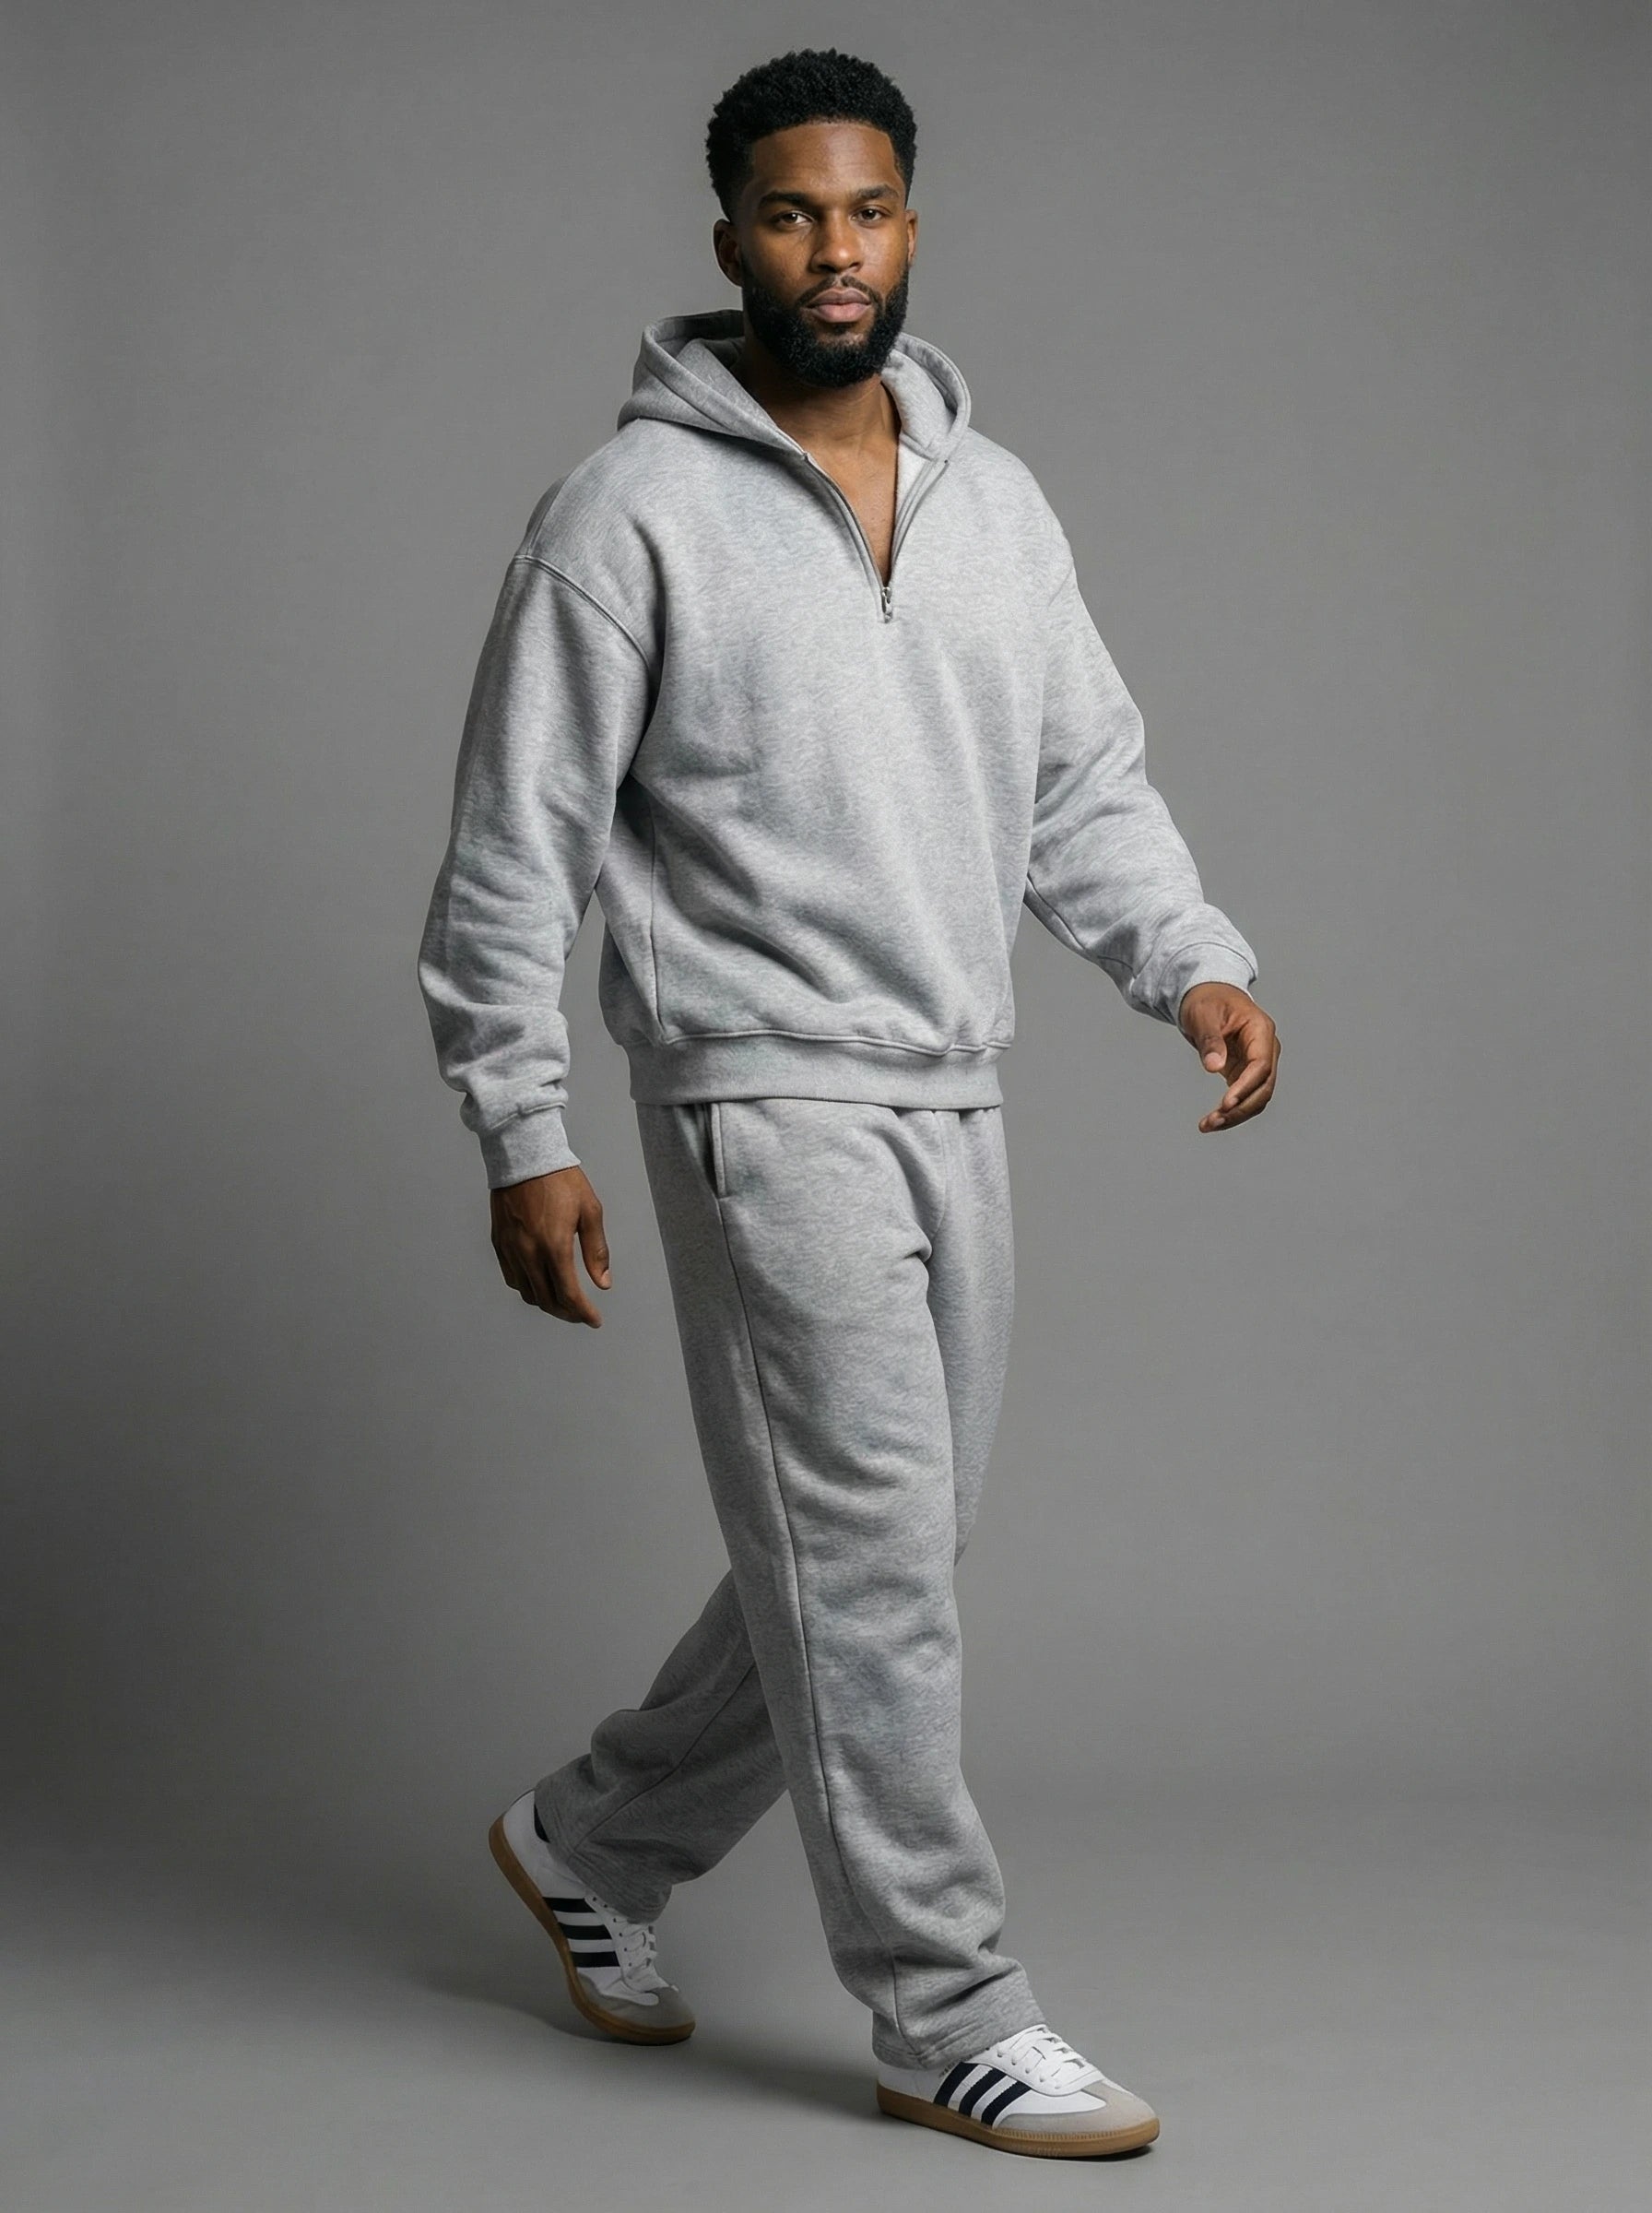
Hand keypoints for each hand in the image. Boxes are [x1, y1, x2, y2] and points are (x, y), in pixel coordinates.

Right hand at [489, 1165, 612, 1325]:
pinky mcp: (499, 1243)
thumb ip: (596, 1251)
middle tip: (581, 1313)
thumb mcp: (590, 1211)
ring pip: (527, 1293)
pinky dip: (527, 1288)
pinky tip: (539, 1282)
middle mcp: (529, 1252)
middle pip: (547, 1300)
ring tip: (562, 1300)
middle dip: (567, 1313)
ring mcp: (511, 1249)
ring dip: (546, 1302)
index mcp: (554, 1246)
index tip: (594, 1320)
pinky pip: (512, 1278)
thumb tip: (603, 1282)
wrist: (524, 1156)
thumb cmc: (560, 1180)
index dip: (584, 1313)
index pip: (569, 1295)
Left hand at [1178, 982, 1280, 1131]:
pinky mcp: (1247, 1073)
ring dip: (1236, 1115)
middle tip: (1213, 1121)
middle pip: (1263, 1087)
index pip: (1261, 1066)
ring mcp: (1259, 1063)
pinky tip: (1213, 1120)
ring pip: (1257, 1098)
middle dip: (1240, 1108)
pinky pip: (1245, 1098)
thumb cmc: (1207, 1000)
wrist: (1208, 996)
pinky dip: (1232, 1111)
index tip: (1225, 1104)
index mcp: (1261, 1030)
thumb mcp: (1203, 1015)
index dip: (1245, 1087)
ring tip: (1208, 1125)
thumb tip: (1214, 1066)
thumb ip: (1210, 1040)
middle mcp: (1266, 1049)